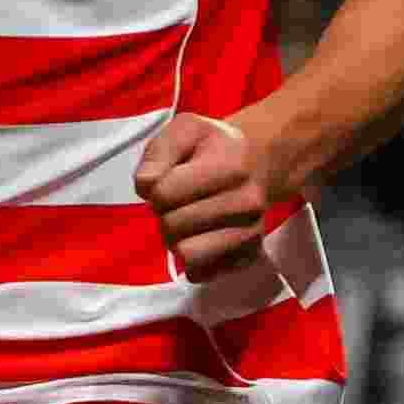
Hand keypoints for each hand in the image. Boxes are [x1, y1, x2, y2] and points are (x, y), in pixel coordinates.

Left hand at [135, 110, 271, 278]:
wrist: (258, 161)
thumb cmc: (214, 146)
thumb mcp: (185, 129)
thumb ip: (159, 152)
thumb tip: (146, 185)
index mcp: (230, 167)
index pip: (164, 194)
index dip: (156, 188)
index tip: (169, 178)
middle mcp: (247, 203)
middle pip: (172, 226)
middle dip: (165, 213)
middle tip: (179, 200)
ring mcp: (250, 233)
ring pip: (188, 255)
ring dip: (177, 239)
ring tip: (188, 220)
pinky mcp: (248, 257)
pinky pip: (203, 274)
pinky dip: (193, 261)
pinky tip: (200, 238)